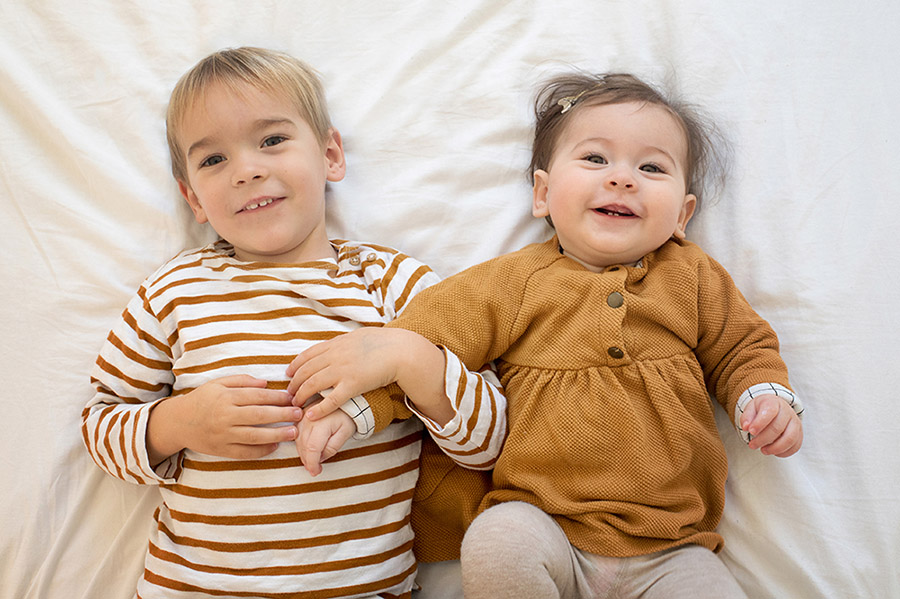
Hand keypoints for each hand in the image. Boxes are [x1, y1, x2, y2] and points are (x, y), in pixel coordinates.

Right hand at [147, 374, 300, 463]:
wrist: (178, 422)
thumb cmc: (202, 400)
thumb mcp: (218, 384)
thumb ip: (242, 381)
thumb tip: (266, 384)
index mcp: (226, 397)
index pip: (257, 396)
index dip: (277, 397)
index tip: (292, 398)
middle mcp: (225, 416)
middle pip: (259, 415)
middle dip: (282, 415)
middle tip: (299, 414)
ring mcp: (223, 434)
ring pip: (254, 436)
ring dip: (277, 434)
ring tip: (294, 432)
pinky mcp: (221, 450)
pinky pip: (244, 452)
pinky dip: (261, 451)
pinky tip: (275, 446)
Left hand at [286, 327, 417, 418]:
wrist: (400, 351)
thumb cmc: (383, 343)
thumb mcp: (358, 337)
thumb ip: (343, 343)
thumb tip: (335, 346)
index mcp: (336, 345)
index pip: (307, 355)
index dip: (295, 366)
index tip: (288, 375)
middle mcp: (335, 357)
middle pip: (305, 371)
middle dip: (294, 383)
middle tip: (289, 394)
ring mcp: (342, 371)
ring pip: (312, 385)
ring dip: (301, 396)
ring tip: (295, 404)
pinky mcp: (352, 385)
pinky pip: (331, 400)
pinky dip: (318, 409)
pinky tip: (311, 415)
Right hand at [295, 409, 355, 475]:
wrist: (344, 398)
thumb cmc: (347, 415)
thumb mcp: (345, 433)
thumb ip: (332, 447)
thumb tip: (320, 459)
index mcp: (321, 424)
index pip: (312, 450)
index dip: (312, 464)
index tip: (316, 472)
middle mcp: (308, 419)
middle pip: (303, 447)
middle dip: (308, 461)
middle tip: (315, 469)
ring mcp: (302, 417)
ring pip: (297, 441)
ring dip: (303, 453)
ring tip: (312, 461)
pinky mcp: (300, 415)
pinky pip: (296, 433)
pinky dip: (300, 444)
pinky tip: (307, 449)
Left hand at [739, 394, 802, 456]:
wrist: (776, 408)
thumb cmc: (761, 409)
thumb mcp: (751, 408)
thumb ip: (747, 417)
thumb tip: (745, 427)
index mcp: (774, 403)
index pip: (770, 412)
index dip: (759, 423)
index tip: (750, 432)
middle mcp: (788, 412)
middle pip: (778, 428)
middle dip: (763, 439)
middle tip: (752, 445)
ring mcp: (796, 423)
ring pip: (790, 439)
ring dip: (775, 448)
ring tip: (763, 450)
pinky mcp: (800, 434)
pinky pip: (795, 447)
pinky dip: (783, 452)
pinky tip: (773, 452)